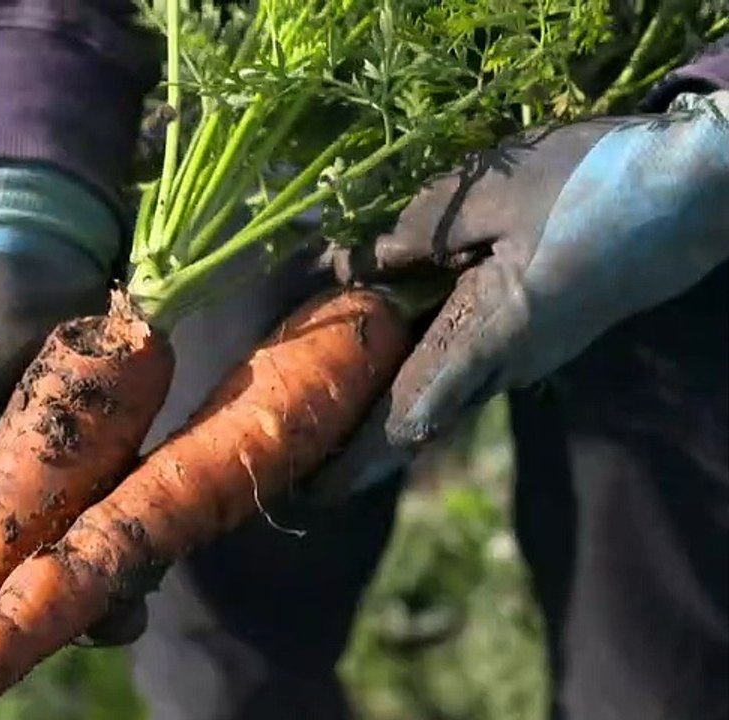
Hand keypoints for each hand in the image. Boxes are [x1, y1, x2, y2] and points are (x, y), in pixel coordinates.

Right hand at [0, 164, 147, 645]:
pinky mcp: (124, 465)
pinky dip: (149, 526)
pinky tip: (154, 521)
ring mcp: (75, 494)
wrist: (45, 271)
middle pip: (47, 592)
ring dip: (120, 580)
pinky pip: (138, 515)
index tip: (20, 631)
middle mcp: (19, 516)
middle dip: (78, 608)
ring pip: (97, 564)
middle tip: (106, 611)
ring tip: (134, 573)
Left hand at [336, 90, 728, 447]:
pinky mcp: (548, 334)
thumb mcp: (493, 193)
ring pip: (448, 393)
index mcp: (493, 337)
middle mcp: (514, 363)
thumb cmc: (594, 183)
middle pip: (424, 417)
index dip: (360, 457)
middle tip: (310, 463)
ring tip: (335, 414)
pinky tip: (392, 354)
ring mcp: (536, 354)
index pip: (410, 415)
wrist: (700, 188)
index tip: (316, 489)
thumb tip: (354, 265)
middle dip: (365, 444)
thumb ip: (414, 232)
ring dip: (391, 407)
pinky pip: (473, 366)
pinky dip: (423, 372)